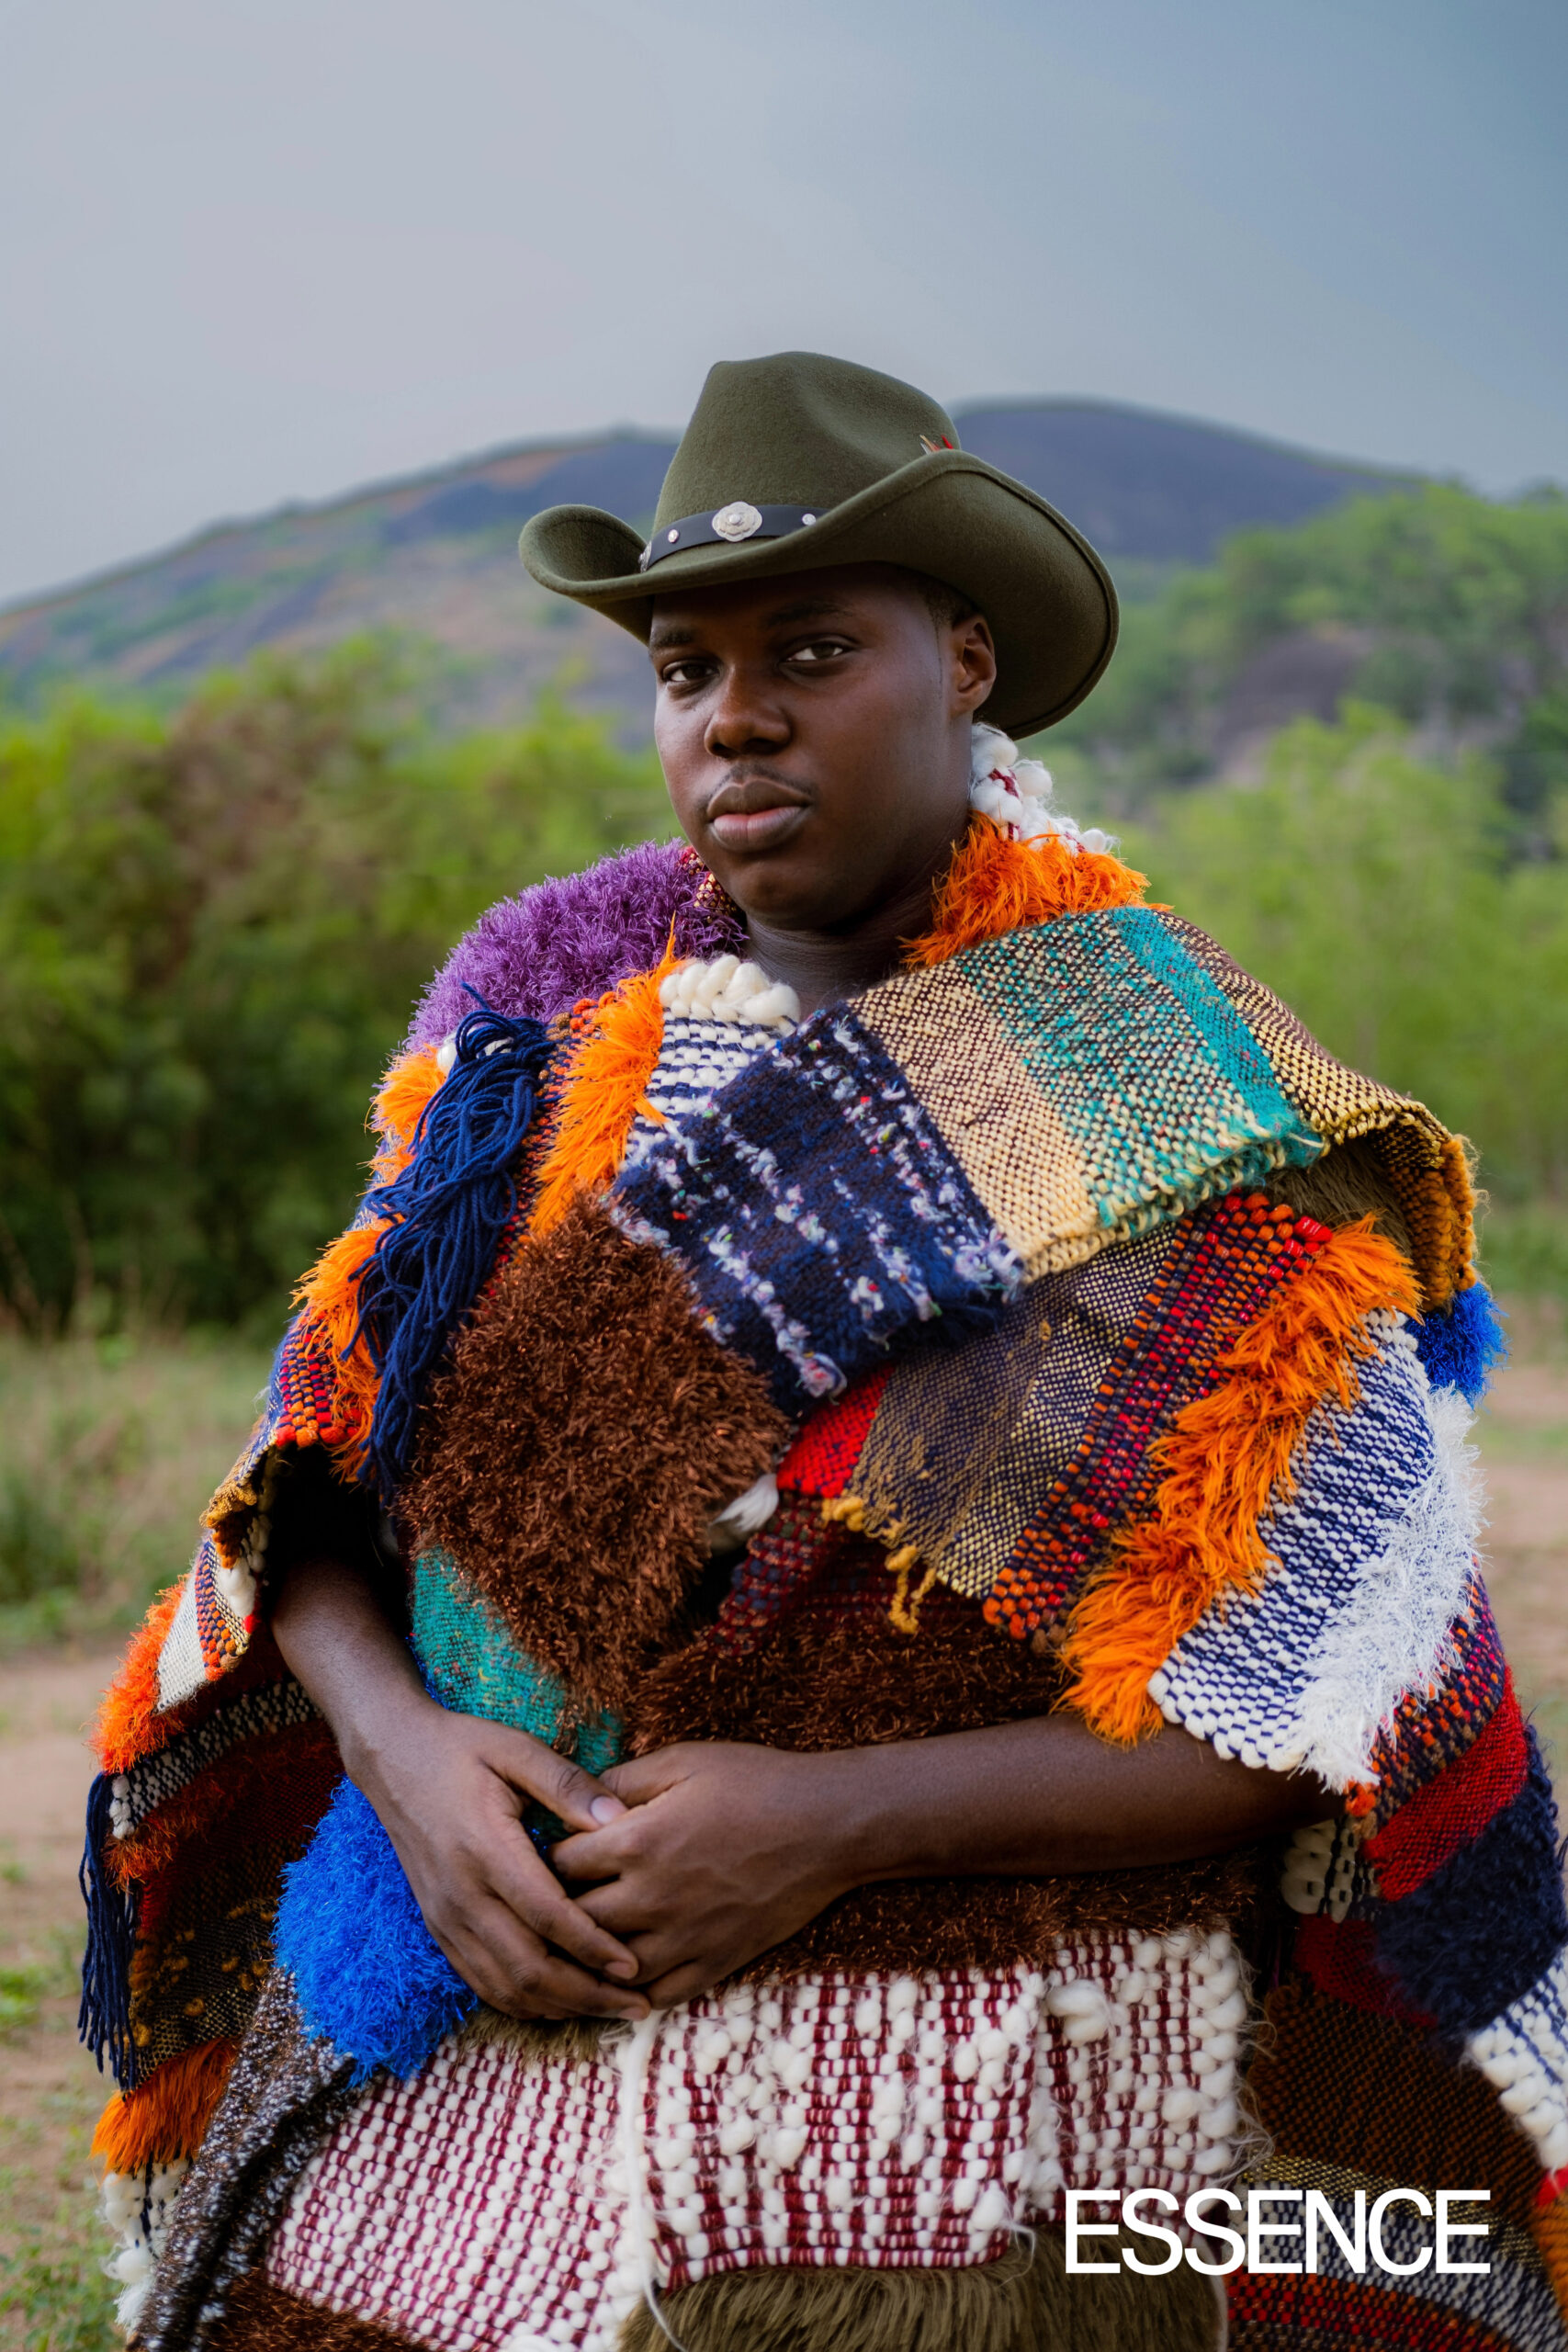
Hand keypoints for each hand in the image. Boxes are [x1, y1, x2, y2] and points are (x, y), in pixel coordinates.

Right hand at [343, 1689, 651, 2023]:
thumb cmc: (461, 1749)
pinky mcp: (439, 1927)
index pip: (546, 1915)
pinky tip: (561, 2000)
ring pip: (504, 1987)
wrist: (393, 1759)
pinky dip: (524, 2002)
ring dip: (559, 2007)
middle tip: (636, 2003)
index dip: (592, 1947)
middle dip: (586, 1994)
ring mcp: (445, 1917)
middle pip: (527, 1968)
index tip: (634, 1964)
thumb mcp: (516, 1749)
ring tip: (609, 2008)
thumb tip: (620, 1819)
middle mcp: (461, 1894)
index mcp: (485, 1848)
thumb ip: (567, 1784)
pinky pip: (482, 1981)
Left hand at [551, 1742, 855, 2006]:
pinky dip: (633, 1992)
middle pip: (574, 1922)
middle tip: (547, 1902)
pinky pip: (658, 1996)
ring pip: (608, 1969)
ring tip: (576, 1945)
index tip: (543, 1852)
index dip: (544, 1858)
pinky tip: (623, 1977)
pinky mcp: (715, 1963)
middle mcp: (652, 1898)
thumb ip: (624, 1778)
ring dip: (588, 1959)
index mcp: (638, 1842)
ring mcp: (684, 1938)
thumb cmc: (757, 1782)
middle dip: (556, 1911)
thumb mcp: (684, 1760)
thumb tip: (575, 1795)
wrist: (828, 1826)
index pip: (558, 1865)